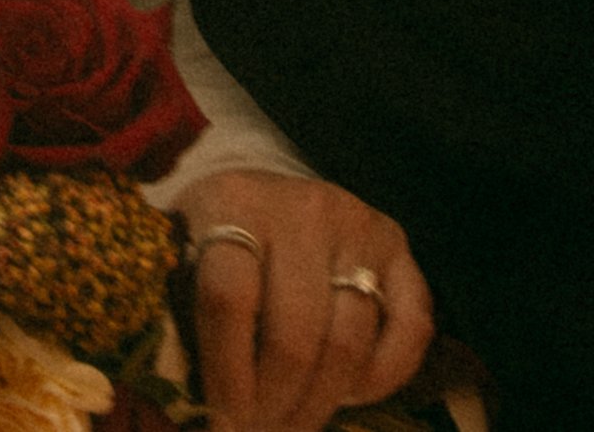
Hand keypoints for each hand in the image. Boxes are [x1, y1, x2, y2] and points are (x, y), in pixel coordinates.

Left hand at [174, 167, 434, 428]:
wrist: (265, 187)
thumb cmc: (214, 236)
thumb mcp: (181, 254)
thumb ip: (181, 311)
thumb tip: (184, 402)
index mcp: (231, 203)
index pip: (229, 298)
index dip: (227, 373)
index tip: (222, 421)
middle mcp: (299, 207)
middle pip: (295, 333)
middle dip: (276, 404)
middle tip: (260, 431)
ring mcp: (355, 222)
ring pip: (350, 340)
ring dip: (321, 402)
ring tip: (294, 421)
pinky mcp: (396, 243)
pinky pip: (411, 327)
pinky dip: (384, 377)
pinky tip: (349, 393)